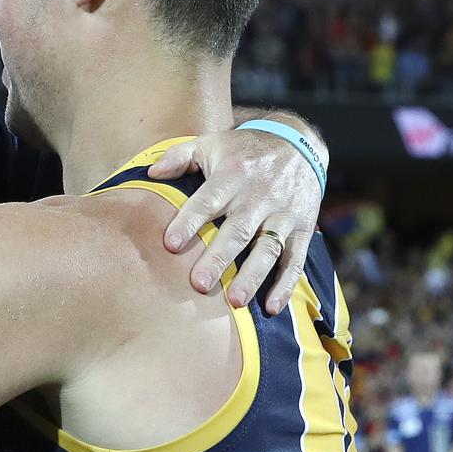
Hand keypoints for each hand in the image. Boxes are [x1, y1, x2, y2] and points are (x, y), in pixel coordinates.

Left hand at [148, 130, 321, 313]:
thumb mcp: (210, 143)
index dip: (189, 221)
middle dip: (219, 258)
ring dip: (253, 276)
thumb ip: (179, 157)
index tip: (170, 244)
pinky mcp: (302, 228)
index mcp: (232, 174)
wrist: (297, 144)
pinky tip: (272, 308)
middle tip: (198, 284)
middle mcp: (259, 195)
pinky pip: (296, 259)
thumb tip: (150, 174)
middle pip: (238, 230)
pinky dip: (286, 285)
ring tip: (235, 301)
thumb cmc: (243, 150)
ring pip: (268, 248)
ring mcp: (283, 214)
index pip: (208, 200)